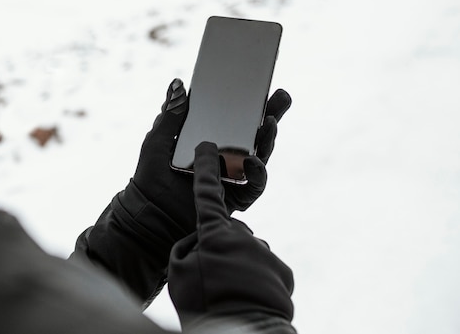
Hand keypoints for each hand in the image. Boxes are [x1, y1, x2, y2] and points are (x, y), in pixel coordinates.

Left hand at [73, 79, 289, 302]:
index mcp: (211, 137)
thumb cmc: (151, 174)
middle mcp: (227, 155)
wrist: (148, 211)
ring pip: (261, 155)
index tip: (261, 83)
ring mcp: (233, 175)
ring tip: (269, 123)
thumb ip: (172, 113)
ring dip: (268, 139)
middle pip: (256, 133)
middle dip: (272, 113)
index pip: (236, 116)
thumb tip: (178, 82)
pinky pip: (254, 185)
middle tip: (282, 96)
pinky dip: (257, 173)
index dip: (251, 102)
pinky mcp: (236, 197)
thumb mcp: (159, 139)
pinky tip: (252, 161)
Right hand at [168, 142, 293, 328]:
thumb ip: (187, 247)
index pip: (207, 193)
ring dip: (236, 265)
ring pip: (245, 251)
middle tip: (211, 273)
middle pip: (227, 232)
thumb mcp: (179, 273)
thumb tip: (201, 239)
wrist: (245, 330)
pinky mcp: (281, 269)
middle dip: (219, 246)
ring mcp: (264, 251)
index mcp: (214, 232)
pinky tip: (245, 295)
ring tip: (227, 290)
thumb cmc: (205, 302)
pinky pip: (262, 267)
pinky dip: (254, 278)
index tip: (207, 146)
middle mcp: (243, 235)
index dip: (205, 167)